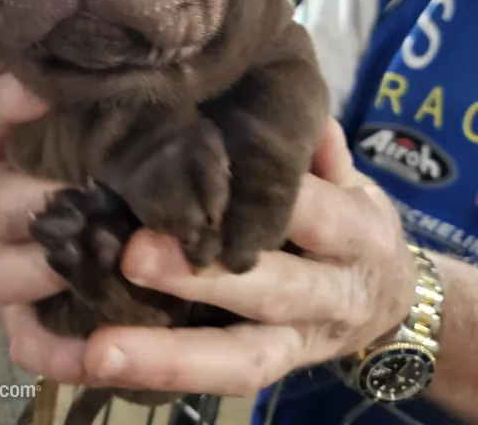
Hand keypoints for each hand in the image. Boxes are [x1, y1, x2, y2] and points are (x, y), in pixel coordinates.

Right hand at [0, 75, 86, 379]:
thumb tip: (111, 66)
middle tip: (95, 202)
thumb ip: (83, 97)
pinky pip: (27, 340)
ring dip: (55, 269)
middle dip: (44, 206)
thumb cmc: (84, 154)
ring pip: (7, 274)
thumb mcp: (82, 122)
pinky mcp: (17, 315)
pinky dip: (57, 350)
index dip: (7, 106)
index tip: (42, 93)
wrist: (81, 214)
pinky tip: (96, 348)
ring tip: (108, 258)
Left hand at [78, 120, 417, 395]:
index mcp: (358, 236)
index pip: (318, 216)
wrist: (391, 301)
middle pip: (271, 289)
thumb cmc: (356, 225)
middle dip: (202, 279)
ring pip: (243, 357)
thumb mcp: (355, 184)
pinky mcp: (276, 369)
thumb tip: (298, 113)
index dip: (272, 201)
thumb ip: (325, 153)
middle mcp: (332, 297)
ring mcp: (301, 343)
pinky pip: (222, 381)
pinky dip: (167, 376)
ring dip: (172, 354)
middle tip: (133, 255)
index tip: (212, 175)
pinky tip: (107, 364)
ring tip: (104, 348)